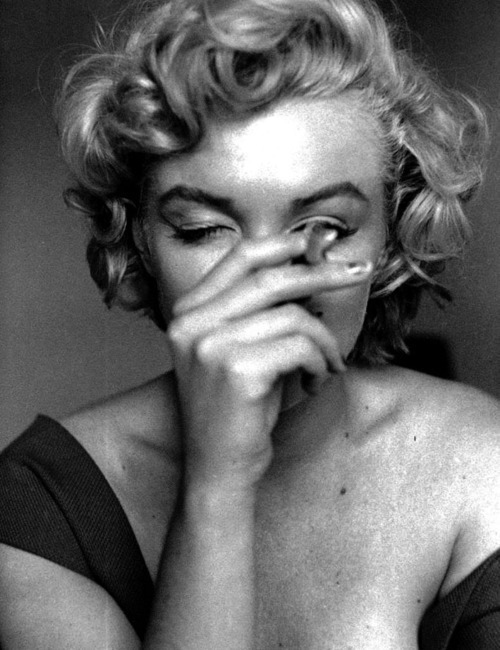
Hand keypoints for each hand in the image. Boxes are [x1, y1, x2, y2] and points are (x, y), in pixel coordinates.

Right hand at [168, 232, 371, 488]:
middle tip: (360, 271)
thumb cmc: (237, 412)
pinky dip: (320, 364)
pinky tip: (313, 385)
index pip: (241, 257)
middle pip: (272, 279)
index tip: (320, 242)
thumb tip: (310, 267)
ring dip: (325, 342)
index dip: (284, 244)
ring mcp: (210, 346)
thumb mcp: (241, 351)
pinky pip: (301, 347)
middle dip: (324, 273)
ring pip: (294, 318)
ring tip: (327, 366)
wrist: (217, 471)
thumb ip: (262, 310)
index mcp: (188, 312)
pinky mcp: (236, 370)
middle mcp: (191, 323)